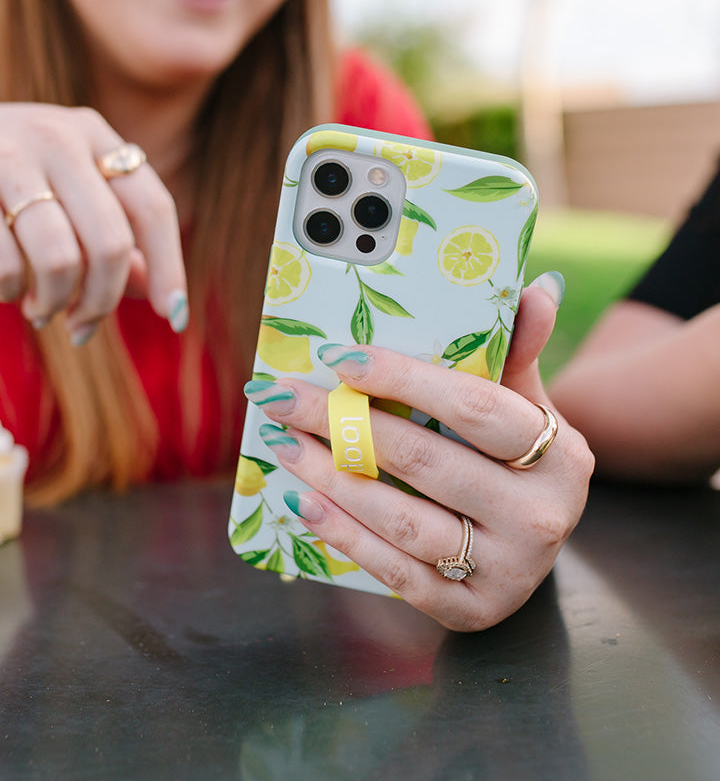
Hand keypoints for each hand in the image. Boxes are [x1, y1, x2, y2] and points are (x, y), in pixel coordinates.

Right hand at [0, 103, 186, 340]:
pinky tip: (7, 290)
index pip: (152, 207)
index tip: (173, 317)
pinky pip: (6, 267)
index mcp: (92, 134)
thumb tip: (167, 302)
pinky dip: (9, 292)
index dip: (169, 268)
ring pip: (59, 260)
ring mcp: (4, 155)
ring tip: (40, 310)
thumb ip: (116, 241)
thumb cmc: (7, 184)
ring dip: (52, 302)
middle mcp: (54, 136)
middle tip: (83, 327)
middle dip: (101, 300)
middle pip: (110, 242)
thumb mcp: (68, 195)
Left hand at [249, 280, 594, 631]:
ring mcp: (508, 572)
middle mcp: (542, 518)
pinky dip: (345, 537)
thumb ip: (517, 352)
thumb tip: (535, 288)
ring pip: (406, 521)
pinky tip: (305, 503)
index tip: (340, 358)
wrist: (536, 543)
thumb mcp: (529, 407)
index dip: (404, 379)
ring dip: (333, 480)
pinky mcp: (473, 612)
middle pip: (428, 461)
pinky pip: (398, 573)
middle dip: (345, 424)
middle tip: (284, 398)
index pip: (474, 406)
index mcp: (560, 456)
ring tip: (285, 444)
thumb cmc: (520, 460)